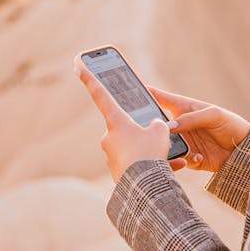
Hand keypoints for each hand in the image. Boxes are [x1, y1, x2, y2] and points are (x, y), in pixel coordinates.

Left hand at [73, 55, 172, 183]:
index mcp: (116, 121)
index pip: (100, 95)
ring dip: (150, 151)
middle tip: (157, 140)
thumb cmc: (149, 152)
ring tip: (166, 157)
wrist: (144, 187)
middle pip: (127, 128)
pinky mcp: (118, 172)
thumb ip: (157, 124)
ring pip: (135, 148)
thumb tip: (153, 128)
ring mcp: (112, 156)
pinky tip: (173, 167)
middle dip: (143, 133)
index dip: (89, 78)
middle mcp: (109, 138)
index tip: (76, 64)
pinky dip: (152, 165)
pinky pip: (137, 164)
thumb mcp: (160, 131)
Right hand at [145, 82, 249, 173]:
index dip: (144, 93)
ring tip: (170, 148)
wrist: (245, 150)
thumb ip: (192, 118)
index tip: (127, 90)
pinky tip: (198, 157)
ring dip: (165, 147)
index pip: (160, 98)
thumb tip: (169, 125)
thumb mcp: (214, 115)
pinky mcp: (188, 159)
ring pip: (163, 145)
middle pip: (156, 125)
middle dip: (148, 127)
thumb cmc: (231, 125)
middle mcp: (180, 125)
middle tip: (142, 130)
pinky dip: (185, 160)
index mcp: (184, 108)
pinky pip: (178, 161)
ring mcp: (183, 142)